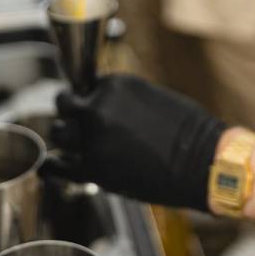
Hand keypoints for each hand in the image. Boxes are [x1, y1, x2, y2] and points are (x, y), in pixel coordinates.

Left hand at [48, 74, 224, 209]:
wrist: (202, 161)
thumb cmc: (186, 130)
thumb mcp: (150, 98)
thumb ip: (121, 100)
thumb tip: (102, 108)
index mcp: (114, 84)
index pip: (84, 85)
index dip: (86, 97)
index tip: (90, 106)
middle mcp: (98, 108)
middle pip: (64, 106)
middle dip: (71, 113)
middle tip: (80, 123)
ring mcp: (92, 139)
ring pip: (59, 133)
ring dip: (67, 137)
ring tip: (79, 145)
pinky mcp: (93, 170)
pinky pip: (57, 166)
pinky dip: (53, 165)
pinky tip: (52, 165)